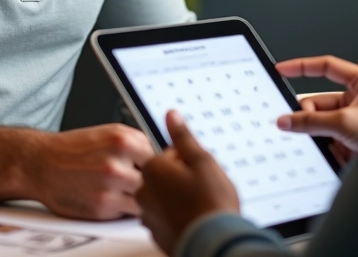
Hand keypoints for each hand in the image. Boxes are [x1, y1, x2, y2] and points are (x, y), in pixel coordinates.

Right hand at [24, 123, 153, 219]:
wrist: (41, 164)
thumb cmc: (74, 149)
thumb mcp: (108, 132)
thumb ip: (136, 142)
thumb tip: (163, 152)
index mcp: (122, 139)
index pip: (161, 155)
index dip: (161, 163)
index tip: (158, 167)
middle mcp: (116, 162)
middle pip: (156, 179)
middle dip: (153, 181)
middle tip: (142, 180)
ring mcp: (109, 186)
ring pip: (145, 197)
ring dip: (142, 196)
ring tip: (128, 189)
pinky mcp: (102, 207)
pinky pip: (130, 212)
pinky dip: (128, 208)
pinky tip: (117, 197)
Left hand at [138, 111, 239, 254]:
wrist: (213, 243)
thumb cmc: (210, 203)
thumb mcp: (201, 160)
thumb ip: (183, 136)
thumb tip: (171, 115)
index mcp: (153, 169)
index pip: (171, 154)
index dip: (191, 161)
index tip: (201, 172)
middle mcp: (144, 192)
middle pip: (166, 175)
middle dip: (184, 179)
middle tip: (203, 188)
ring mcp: (149, 214)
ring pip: (166, 197)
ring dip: (180, 198)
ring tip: (200, 205)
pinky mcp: (156, 233)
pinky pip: (167, 217)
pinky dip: (178, 217)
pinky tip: (194, 219)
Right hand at [275, 56, 357, 163]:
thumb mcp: (345, 122)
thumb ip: (312, 121)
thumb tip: (287, 120)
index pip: (327, 68)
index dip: (303, 67)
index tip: (282, 70)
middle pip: (321, 102)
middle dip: (307, 114)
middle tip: (292, 123)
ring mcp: (357, 122)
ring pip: (324, 123)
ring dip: (315, 133)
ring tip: (309, 142)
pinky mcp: (355, 142)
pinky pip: (331, 141)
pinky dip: (323, 147)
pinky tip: (320, 154)